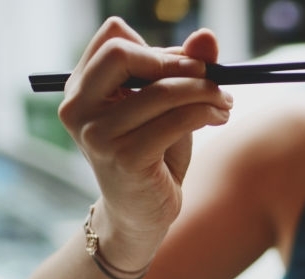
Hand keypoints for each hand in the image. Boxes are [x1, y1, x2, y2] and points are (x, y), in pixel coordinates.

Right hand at [58, 17, 232, 241]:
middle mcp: (79, 108)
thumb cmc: (153, 157)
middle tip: (211, 77)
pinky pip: (176, 120)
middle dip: (177, 61)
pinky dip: (206, 112)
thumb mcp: (165, 107)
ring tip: (225, 101)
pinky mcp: (125, 157)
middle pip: (122, 52)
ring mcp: (99, 134)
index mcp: (80, 89)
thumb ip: (181, 69)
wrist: (142, 215)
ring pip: (161, 90)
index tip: (190, 66)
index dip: (158, 47)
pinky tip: (220, 117)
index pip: (113, 37)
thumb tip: (208, 36)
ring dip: (206, 90)